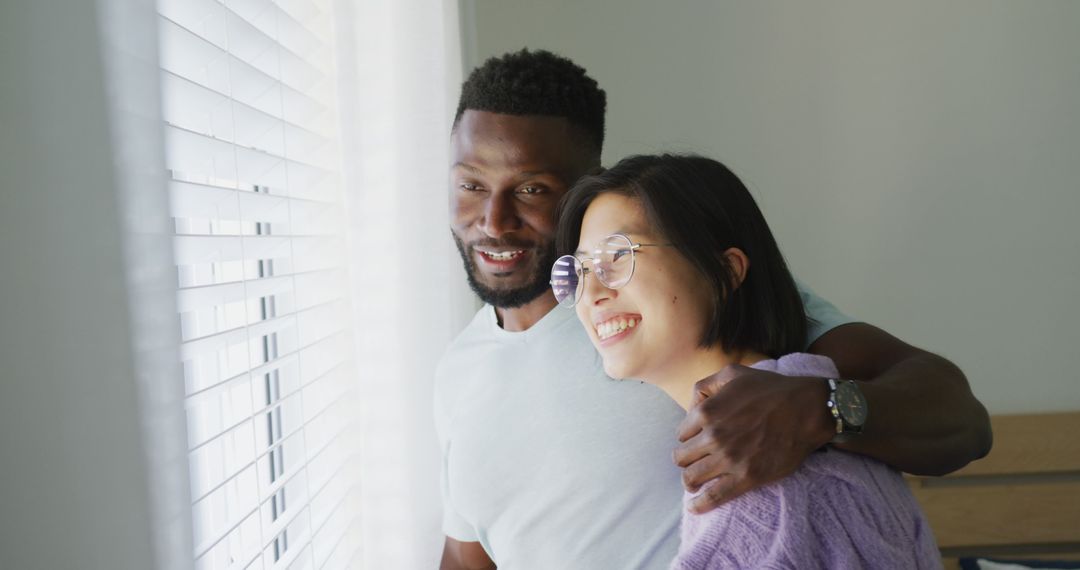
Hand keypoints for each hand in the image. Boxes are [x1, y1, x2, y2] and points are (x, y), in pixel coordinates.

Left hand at [672, 364, 833, 512]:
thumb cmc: (771, 389)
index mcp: (706, 412)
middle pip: (681, 457)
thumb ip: (706, 384)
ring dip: (690, 481)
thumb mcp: (733, 373)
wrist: (807, 409)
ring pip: (691, 478)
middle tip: (695, 461)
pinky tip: (694, 507)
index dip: (689, 437)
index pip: (681, 433)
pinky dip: (699, 505)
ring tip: (694, 483)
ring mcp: (728, 459)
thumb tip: (692, 405)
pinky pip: (713, 497)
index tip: (697, 441)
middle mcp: (713, 436)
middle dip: (686, 459)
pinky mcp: (746, 477)